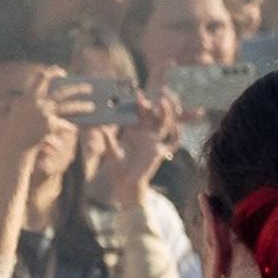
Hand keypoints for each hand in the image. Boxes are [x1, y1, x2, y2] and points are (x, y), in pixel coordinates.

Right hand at [0, 69, 91, 165]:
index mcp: (29, 96)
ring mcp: (44, 114)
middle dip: (77, 89)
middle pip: (62, 92)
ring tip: (92, 107)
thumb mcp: (23, 108)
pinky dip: (70, 126)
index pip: (40, 78)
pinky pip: (65, 124)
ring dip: (81, 106)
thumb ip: (35, 98)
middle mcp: (38, 103)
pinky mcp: (50, 125)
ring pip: (68, 107)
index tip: (62, 72)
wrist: (16, 143)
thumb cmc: (20, 125)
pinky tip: (76, 128)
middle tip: (89, 87)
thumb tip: (56, 92)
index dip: (52, 73)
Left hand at [101, 92, 177, 207]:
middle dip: (150, 106)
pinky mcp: (161, 152)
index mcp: (135, 132)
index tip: (136, 94)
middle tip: (147, 96)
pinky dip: (176, 135)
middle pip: (152, 116)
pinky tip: (177, 128)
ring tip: (164, 103)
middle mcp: (146, 135)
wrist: (126, 183)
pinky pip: (172, 143)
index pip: (139, 114)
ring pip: (164, 125)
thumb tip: (101, 128)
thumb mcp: (112, 152)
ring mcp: (154, 142)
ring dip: (166, 114)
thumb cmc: (118, 168)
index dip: (139, 104)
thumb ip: (109, 141)